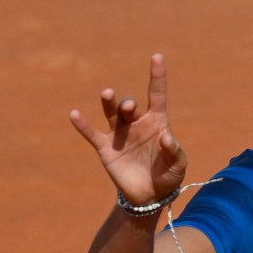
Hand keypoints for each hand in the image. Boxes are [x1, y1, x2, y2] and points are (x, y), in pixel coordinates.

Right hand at [69, 54, 187, 205]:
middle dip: (128, 103)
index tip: (157, 57)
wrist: (150, 195)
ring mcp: (120, 134)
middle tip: (130, 107)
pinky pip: (91, 133)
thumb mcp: (178, 164)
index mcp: (157, 122)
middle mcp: (136, 123)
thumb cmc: (168, 175)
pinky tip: (74, 114)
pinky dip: (83, 125)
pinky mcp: (106, 148)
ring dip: (109, 103)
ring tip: (108, 94)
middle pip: (130, 106)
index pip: (157, 94)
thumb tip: (165, 137)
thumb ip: (175, 151)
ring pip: (111, 113)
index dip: (157, 76)